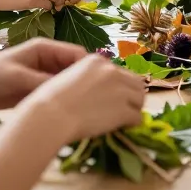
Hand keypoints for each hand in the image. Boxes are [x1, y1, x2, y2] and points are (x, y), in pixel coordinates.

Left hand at [0, 38, 87, 109]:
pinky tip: (71, 113)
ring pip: (68, 83)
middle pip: (75, 69)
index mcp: (45, 49)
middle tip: (95, 98)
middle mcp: (48, 61)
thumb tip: (67, 90)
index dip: (88, 66)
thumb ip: (41, 81)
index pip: (75, 54)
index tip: (98, 82)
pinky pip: (57, 95)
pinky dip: (64, 101)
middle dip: (85, 81)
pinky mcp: (39, 91)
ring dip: (74, 93)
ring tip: (86, 108)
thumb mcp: (17, 76)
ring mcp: (44, 76)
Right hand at [27, 55, 145, 139]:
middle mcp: (112, 71)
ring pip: (140, 99)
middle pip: (136, 83)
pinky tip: (123, 128)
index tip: (113, 98)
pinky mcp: (123, 110)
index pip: (120, 72)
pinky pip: (137, 117)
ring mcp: (120, 90)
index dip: (119, 86)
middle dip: (132, 96)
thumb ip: (88, 79)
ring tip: (124, 119)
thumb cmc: (50, 101)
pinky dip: (132, 123)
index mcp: (97, 61)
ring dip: (133, 109)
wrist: (51, 115)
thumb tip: (99, 91)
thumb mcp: (69, 77)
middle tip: (123, 109)